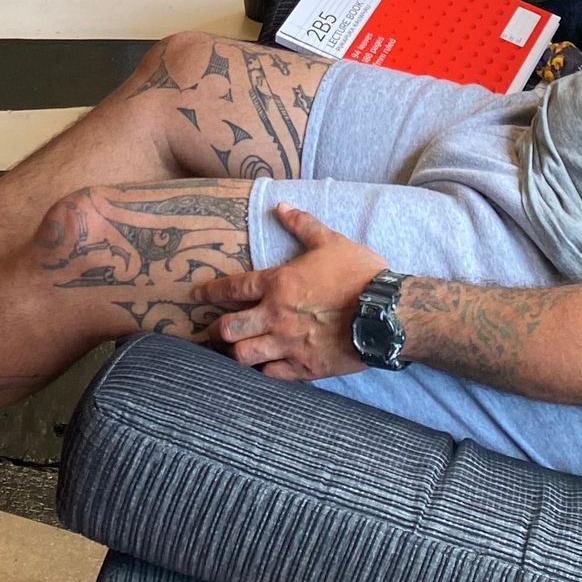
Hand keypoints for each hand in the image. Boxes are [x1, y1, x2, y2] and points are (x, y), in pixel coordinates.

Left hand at [193, 206, 385, 380]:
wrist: (386, 313)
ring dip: (236, 353)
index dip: (211, 292)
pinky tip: (262, 369)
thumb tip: (281, 206)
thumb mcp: (330, 241)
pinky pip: (271, 376)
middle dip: (217, 330)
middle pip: (230, 328)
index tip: (196, 296)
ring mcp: (289, 344)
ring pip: (244, 356)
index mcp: (279, 284)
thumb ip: (303, 224)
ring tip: (234, 352)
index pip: (234, 287)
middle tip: (214, 330)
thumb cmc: (358, 274)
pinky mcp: (305, 367)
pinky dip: (263, 372)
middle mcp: (276, 316)